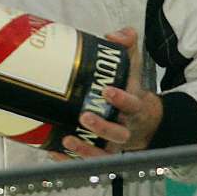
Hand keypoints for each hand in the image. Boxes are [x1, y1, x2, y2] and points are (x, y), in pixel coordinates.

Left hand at [49, 27, 162, 160]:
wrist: (142, 119)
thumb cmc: (129, 87)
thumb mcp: (131, 65)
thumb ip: (127, 45)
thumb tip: (114, 34)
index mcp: (134, 106)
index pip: (133, 104)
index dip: (122, 99)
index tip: (107, 91)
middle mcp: (125, 128)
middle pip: (119, 133)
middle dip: (103, 127)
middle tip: (85, 116)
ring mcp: (113, 144)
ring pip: (104, 154)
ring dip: (87, 150)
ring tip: (68, 140)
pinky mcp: (99, 152)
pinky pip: (87, 161)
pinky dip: (71, 160)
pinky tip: (54, 152)